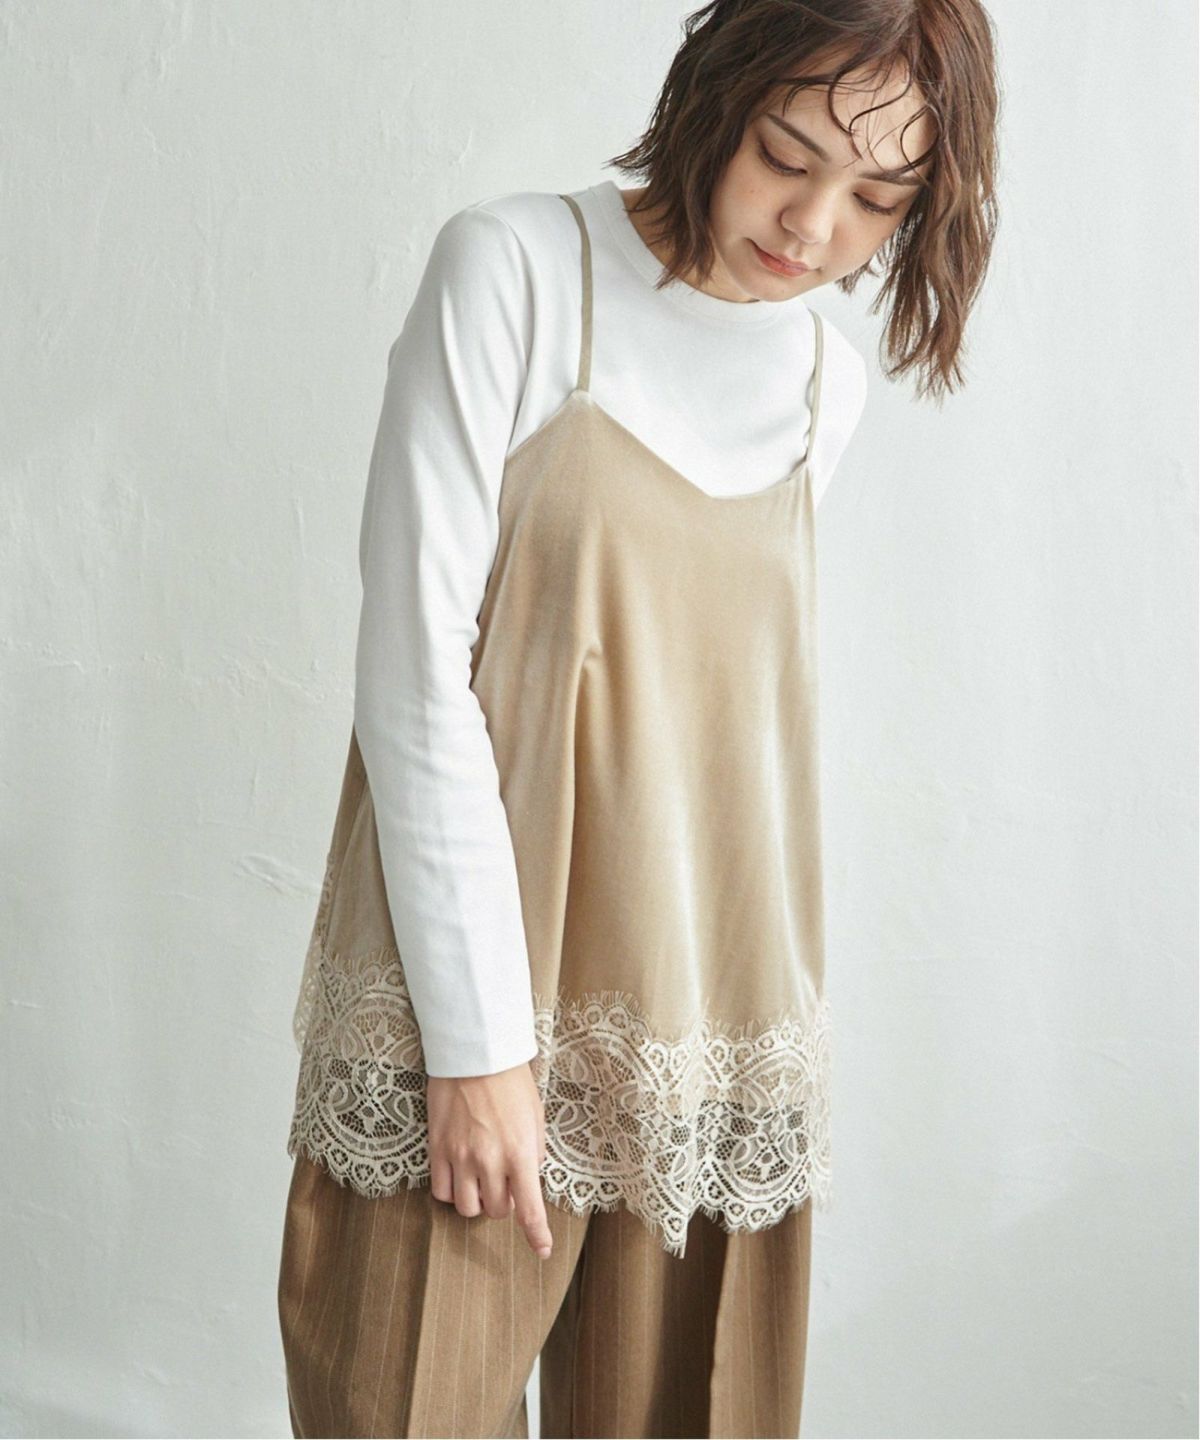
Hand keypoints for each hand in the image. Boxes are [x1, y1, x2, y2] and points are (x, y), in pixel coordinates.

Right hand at [425, 1059, 553, 1259]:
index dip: (536, 1235)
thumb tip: (528, 1181)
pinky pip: (442, 1191)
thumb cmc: (511, 1083)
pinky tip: (459, 1175)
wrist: (474, 1054)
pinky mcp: (437, 1149)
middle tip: (505, 1182)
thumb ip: (533, 1154)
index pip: (529, 1208)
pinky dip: (452, 1191)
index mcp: (520, 1152)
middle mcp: (490, 1160)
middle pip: (497, 1211)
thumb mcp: (535, 1118)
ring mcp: (460, 1156)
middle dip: (504, 1203)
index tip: (542, 1250)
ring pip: (467, 1208)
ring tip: (481, 1180)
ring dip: (478, 1201)